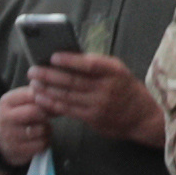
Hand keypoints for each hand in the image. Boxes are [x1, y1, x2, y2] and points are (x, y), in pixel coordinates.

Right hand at [0, 83, 53, 163]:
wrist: (2, 141)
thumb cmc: (19, 117)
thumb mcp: (22, 103)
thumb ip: (39, 98)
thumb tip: (61, 99)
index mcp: (7, 101)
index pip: (33, 95)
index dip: (48, 99)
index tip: (53, 102)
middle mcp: (5, 117)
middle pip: (36, 111)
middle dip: (46, 114)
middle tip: (47, 116)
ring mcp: (10, 135)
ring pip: (41, 129)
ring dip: (47, 129)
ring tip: (41, 128)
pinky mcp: (17, 150)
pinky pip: (42, 144)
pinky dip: (45, 142)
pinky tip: (39, 139)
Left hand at [30, 49, 165, 147]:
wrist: (142, 116)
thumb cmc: (125, 88)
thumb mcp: (117, 72)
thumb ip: (96, 65)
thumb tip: (66, 58)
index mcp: (114, 71)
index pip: (90, 64)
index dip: (70, 60)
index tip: (53, 56)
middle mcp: (108, 88)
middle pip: (73, 80)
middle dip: (49, 75)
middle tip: (33, 70)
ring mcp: (100, 104)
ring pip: (67, 95)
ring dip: (47, 89)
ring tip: (33, 83)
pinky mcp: (93, 118)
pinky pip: (68, 109)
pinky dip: (52, 103)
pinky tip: (41, 98)